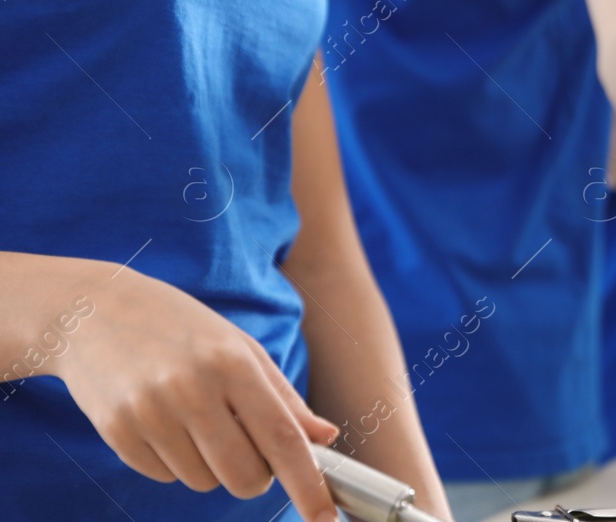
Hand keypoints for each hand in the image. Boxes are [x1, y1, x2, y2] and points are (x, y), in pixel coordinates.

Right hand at [49, 265, 340, 521]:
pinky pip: (163, 476)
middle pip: (243, 475)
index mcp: (233, 363)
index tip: (325, 519)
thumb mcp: (240, 347)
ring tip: (193, 417)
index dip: (308, 484)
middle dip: (254, 477)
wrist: (95, 310)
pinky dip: (172, 460)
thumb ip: (284, 397)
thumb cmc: (182, 328)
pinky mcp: (117, 430)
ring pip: (202, 480)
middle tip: (247, 448)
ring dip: (209, 464)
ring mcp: (150, 412)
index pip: (282, 438)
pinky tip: (161, 419)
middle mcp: (192, 389)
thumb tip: (325, 438)